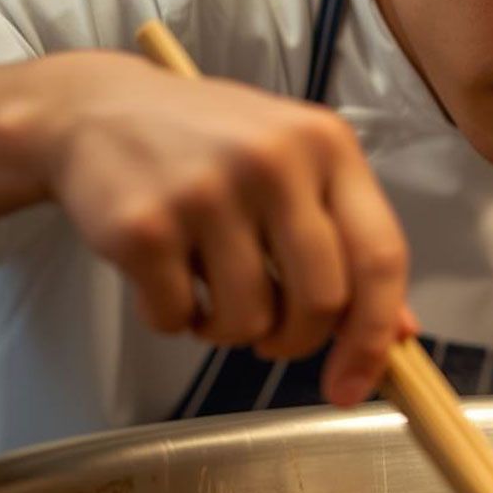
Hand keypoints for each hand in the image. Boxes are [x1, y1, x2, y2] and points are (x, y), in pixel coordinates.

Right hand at [5, 51, 412, 404]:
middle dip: (297, 341)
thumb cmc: (209, 144)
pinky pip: (178, 318)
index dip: (374, 334)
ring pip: (248, 321)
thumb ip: (348, 238)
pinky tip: (163, 275)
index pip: (381, 255)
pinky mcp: (144, 225)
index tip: (356, 383)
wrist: (95, 109)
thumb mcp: (293, 165)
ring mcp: (207, 191)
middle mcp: (274, 161)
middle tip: (272, 336)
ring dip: (229, 330)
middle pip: (322, 301)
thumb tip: (397, 331)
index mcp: (327, 145)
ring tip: (209, 291)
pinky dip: (174, 318)